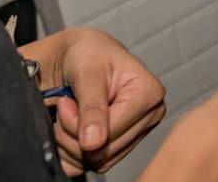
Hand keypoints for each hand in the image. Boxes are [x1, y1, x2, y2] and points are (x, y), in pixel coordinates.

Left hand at [19, 27, 165, 175]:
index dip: (77, 124)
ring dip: (73, 144)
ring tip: (71, 114)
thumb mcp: (87, 73)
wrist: (84, 54)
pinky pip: (99, 163)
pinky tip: (76, 128)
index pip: (110, 133)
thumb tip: (94, 143)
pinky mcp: (128, 141)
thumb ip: (92, 108)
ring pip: (100, 161)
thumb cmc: (89, 55)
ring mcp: (141, 130)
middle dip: (72, 135)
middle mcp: (152, 113)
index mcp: (149, 92)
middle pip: (105, 151)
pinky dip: (78, 152)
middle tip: (65, 107)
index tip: (65, 102)